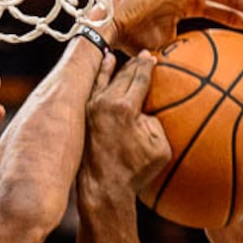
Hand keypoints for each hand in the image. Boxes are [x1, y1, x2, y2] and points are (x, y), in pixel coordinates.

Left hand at [83, 52, 170, 191]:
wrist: (103, 186)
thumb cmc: (134, 170)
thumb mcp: (160, 147)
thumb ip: (156, 123)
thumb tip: (145, 112)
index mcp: (125, 107)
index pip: (139, 78)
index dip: (147, 66)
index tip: (152, 58)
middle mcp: (105, 102)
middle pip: (123, 75)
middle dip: (134, 64)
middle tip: (143, 56)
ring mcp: (90, 108)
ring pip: (105, 80)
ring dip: (114, 67)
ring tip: (121, 57)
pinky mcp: (82, 115)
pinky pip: (91, 89)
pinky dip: (98, 76)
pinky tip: (102, 67)